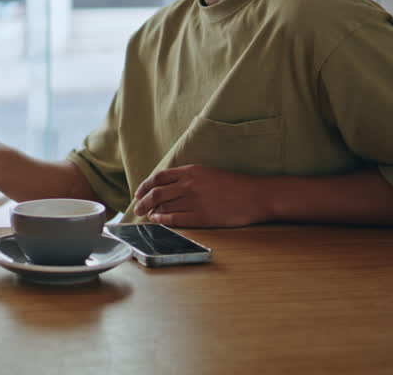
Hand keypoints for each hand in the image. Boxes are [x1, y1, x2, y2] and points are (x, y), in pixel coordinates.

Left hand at [132, 164, 269, 227]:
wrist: (255, 196)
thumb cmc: (232, 185)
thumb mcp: (207, 173)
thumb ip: (186, 177)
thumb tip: (165, 186)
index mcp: (191, 171)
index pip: (158, 177)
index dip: (145, 186)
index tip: (139, 193)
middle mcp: (190, 185)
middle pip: (156, 193)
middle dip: (143, 201)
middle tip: (137, 208)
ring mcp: (195, 201)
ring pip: (163, 206)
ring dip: (152, 211)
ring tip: (148, 215)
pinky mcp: (202, 217)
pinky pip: (175, 219)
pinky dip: (163, 220)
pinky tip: (158, 220)